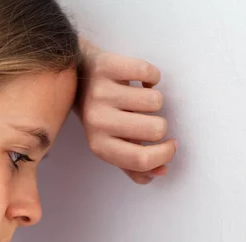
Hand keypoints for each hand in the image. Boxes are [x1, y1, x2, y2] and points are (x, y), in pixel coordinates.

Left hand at [75, 38, 177, 183]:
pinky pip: (149, 72)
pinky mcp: (107, 66)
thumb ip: (134, 164)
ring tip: (137, 98)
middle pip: (156, 129)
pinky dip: (151, 75)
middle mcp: (96, 120)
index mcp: (98, 145)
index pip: (140, 159)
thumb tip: (161, 171)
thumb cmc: (100, 114)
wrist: (75, 77)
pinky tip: (138, 80)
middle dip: (160, 124)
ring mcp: (100, 92)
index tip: (170, 145)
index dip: (164, 155)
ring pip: (156, 100)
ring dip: (153, 98)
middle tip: (146, 117)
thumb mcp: (112, 143)